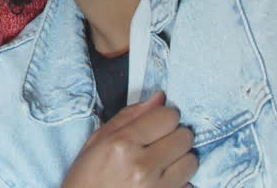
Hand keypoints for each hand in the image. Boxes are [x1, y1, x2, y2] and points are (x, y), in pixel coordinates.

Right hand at [61, 92, 198, 187]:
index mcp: (122, 145)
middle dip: (174, 137)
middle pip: (185, 137)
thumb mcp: (97, 142)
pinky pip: (189, 185)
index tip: (155, 125)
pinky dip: (179, 182)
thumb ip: (129, 116)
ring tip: (160, 165)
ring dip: (179, 160)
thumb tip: (159, 98)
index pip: (168, 116)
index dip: (163, 118)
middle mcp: (142, 167)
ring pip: (191, 161)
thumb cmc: (86, 180)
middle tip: (158, 145)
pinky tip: (161, 182)